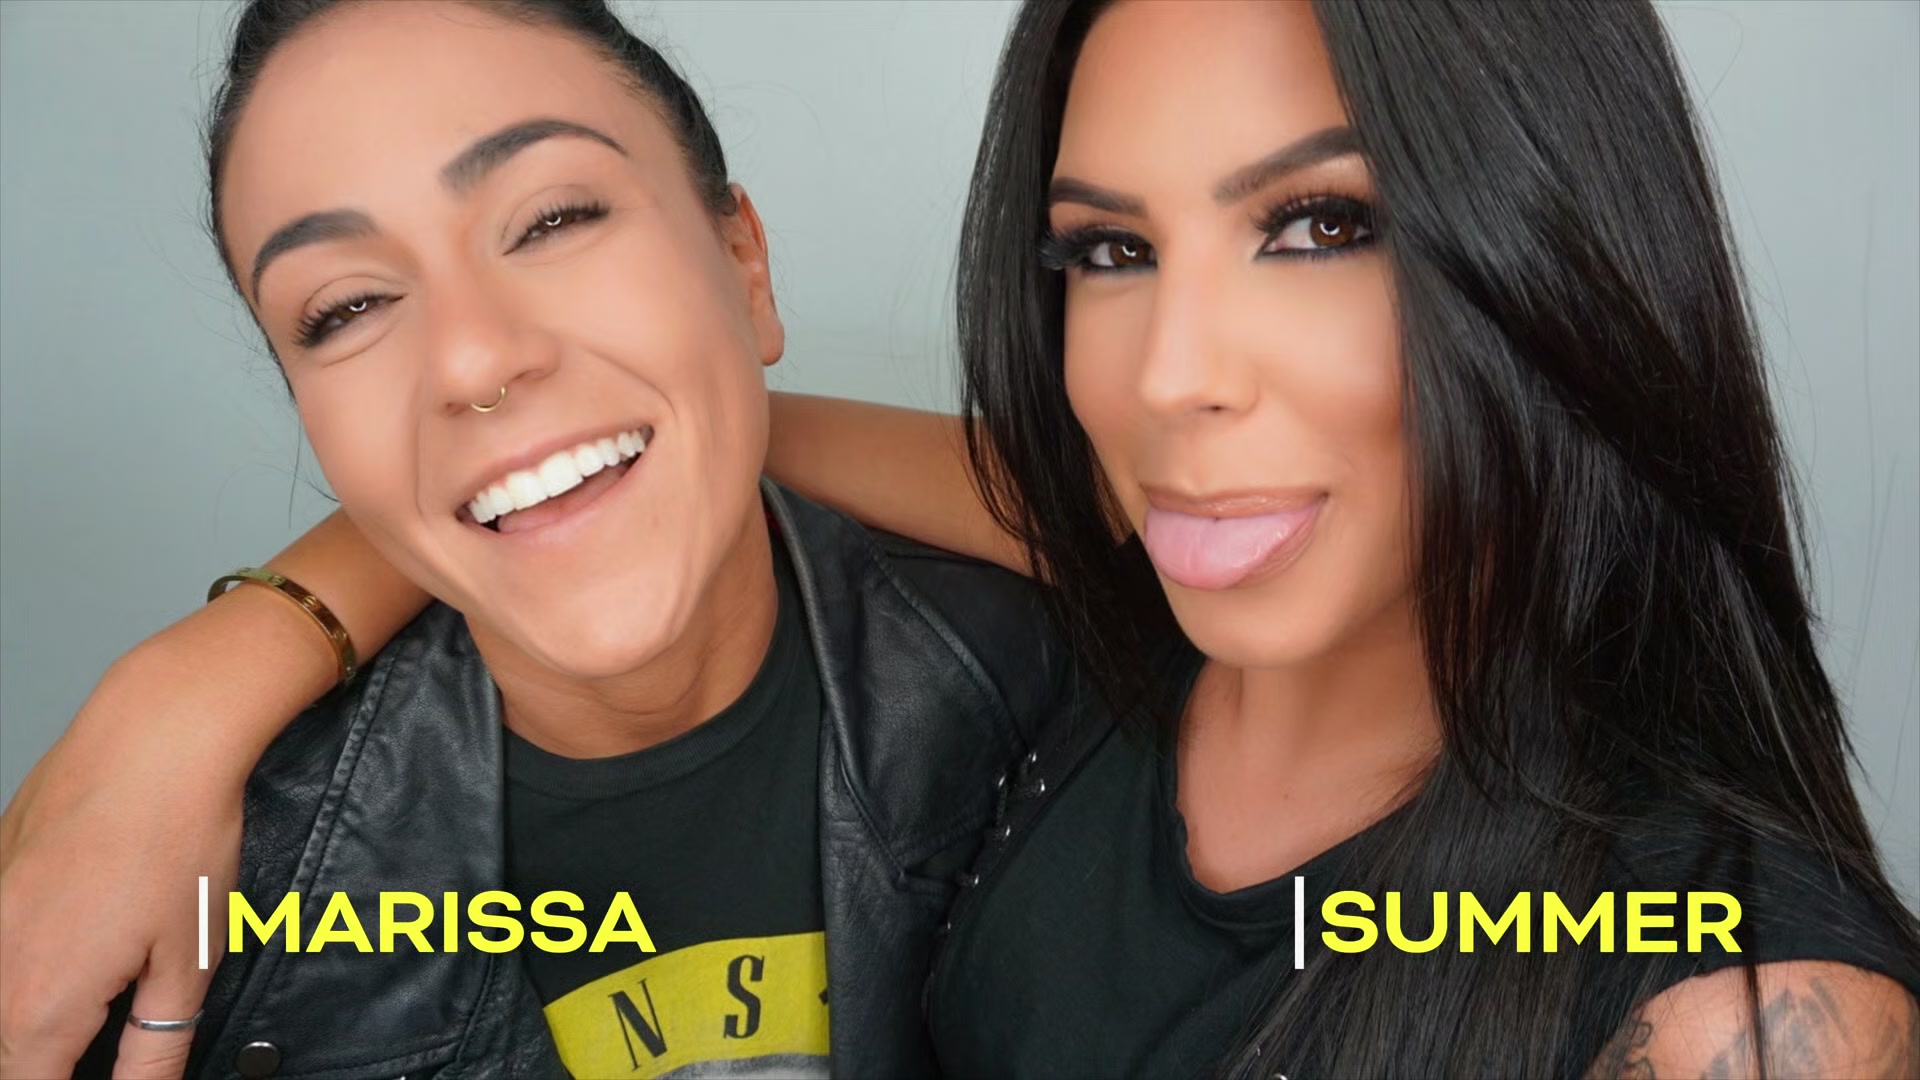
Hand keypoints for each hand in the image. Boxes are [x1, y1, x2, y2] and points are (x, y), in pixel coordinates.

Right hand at [1, 645, 248, 1078]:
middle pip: (6, 1048)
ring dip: (36, 1012)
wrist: (154, 736)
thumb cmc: (180, 839)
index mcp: (39, 1004)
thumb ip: (155, 1049)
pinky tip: (80, 932)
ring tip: (93, 1001)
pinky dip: (25, 957)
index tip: (103, 1073)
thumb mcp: (187, 962)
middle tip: (103, 1040)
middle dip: (49, 1056)